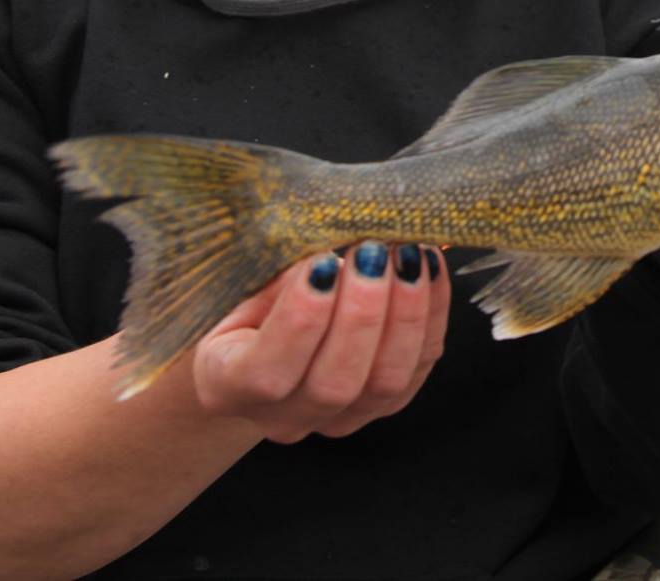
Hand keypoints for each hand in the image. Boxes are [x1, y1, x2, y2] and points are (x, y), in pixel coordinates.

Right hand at [192, 242, 448, 443]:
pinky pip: (420, 364)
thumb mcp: (244, 279)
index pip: (266, 374)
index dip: (300, 320)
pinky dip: (432, 312)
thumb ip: (279, 272)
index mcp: (227, 386)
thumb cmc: (249, 297)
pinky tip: (428, 266)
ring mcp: (340, 418)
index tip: (321, 262)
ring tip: (406, 254)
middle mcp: (284, 417)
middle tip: (373, 251)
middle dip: (362, 312)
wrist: (265, 334)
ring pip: (385, 382)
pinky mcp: (388, 403)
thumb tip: (333, 242)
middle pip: (334, 384)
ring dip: (405, 311)